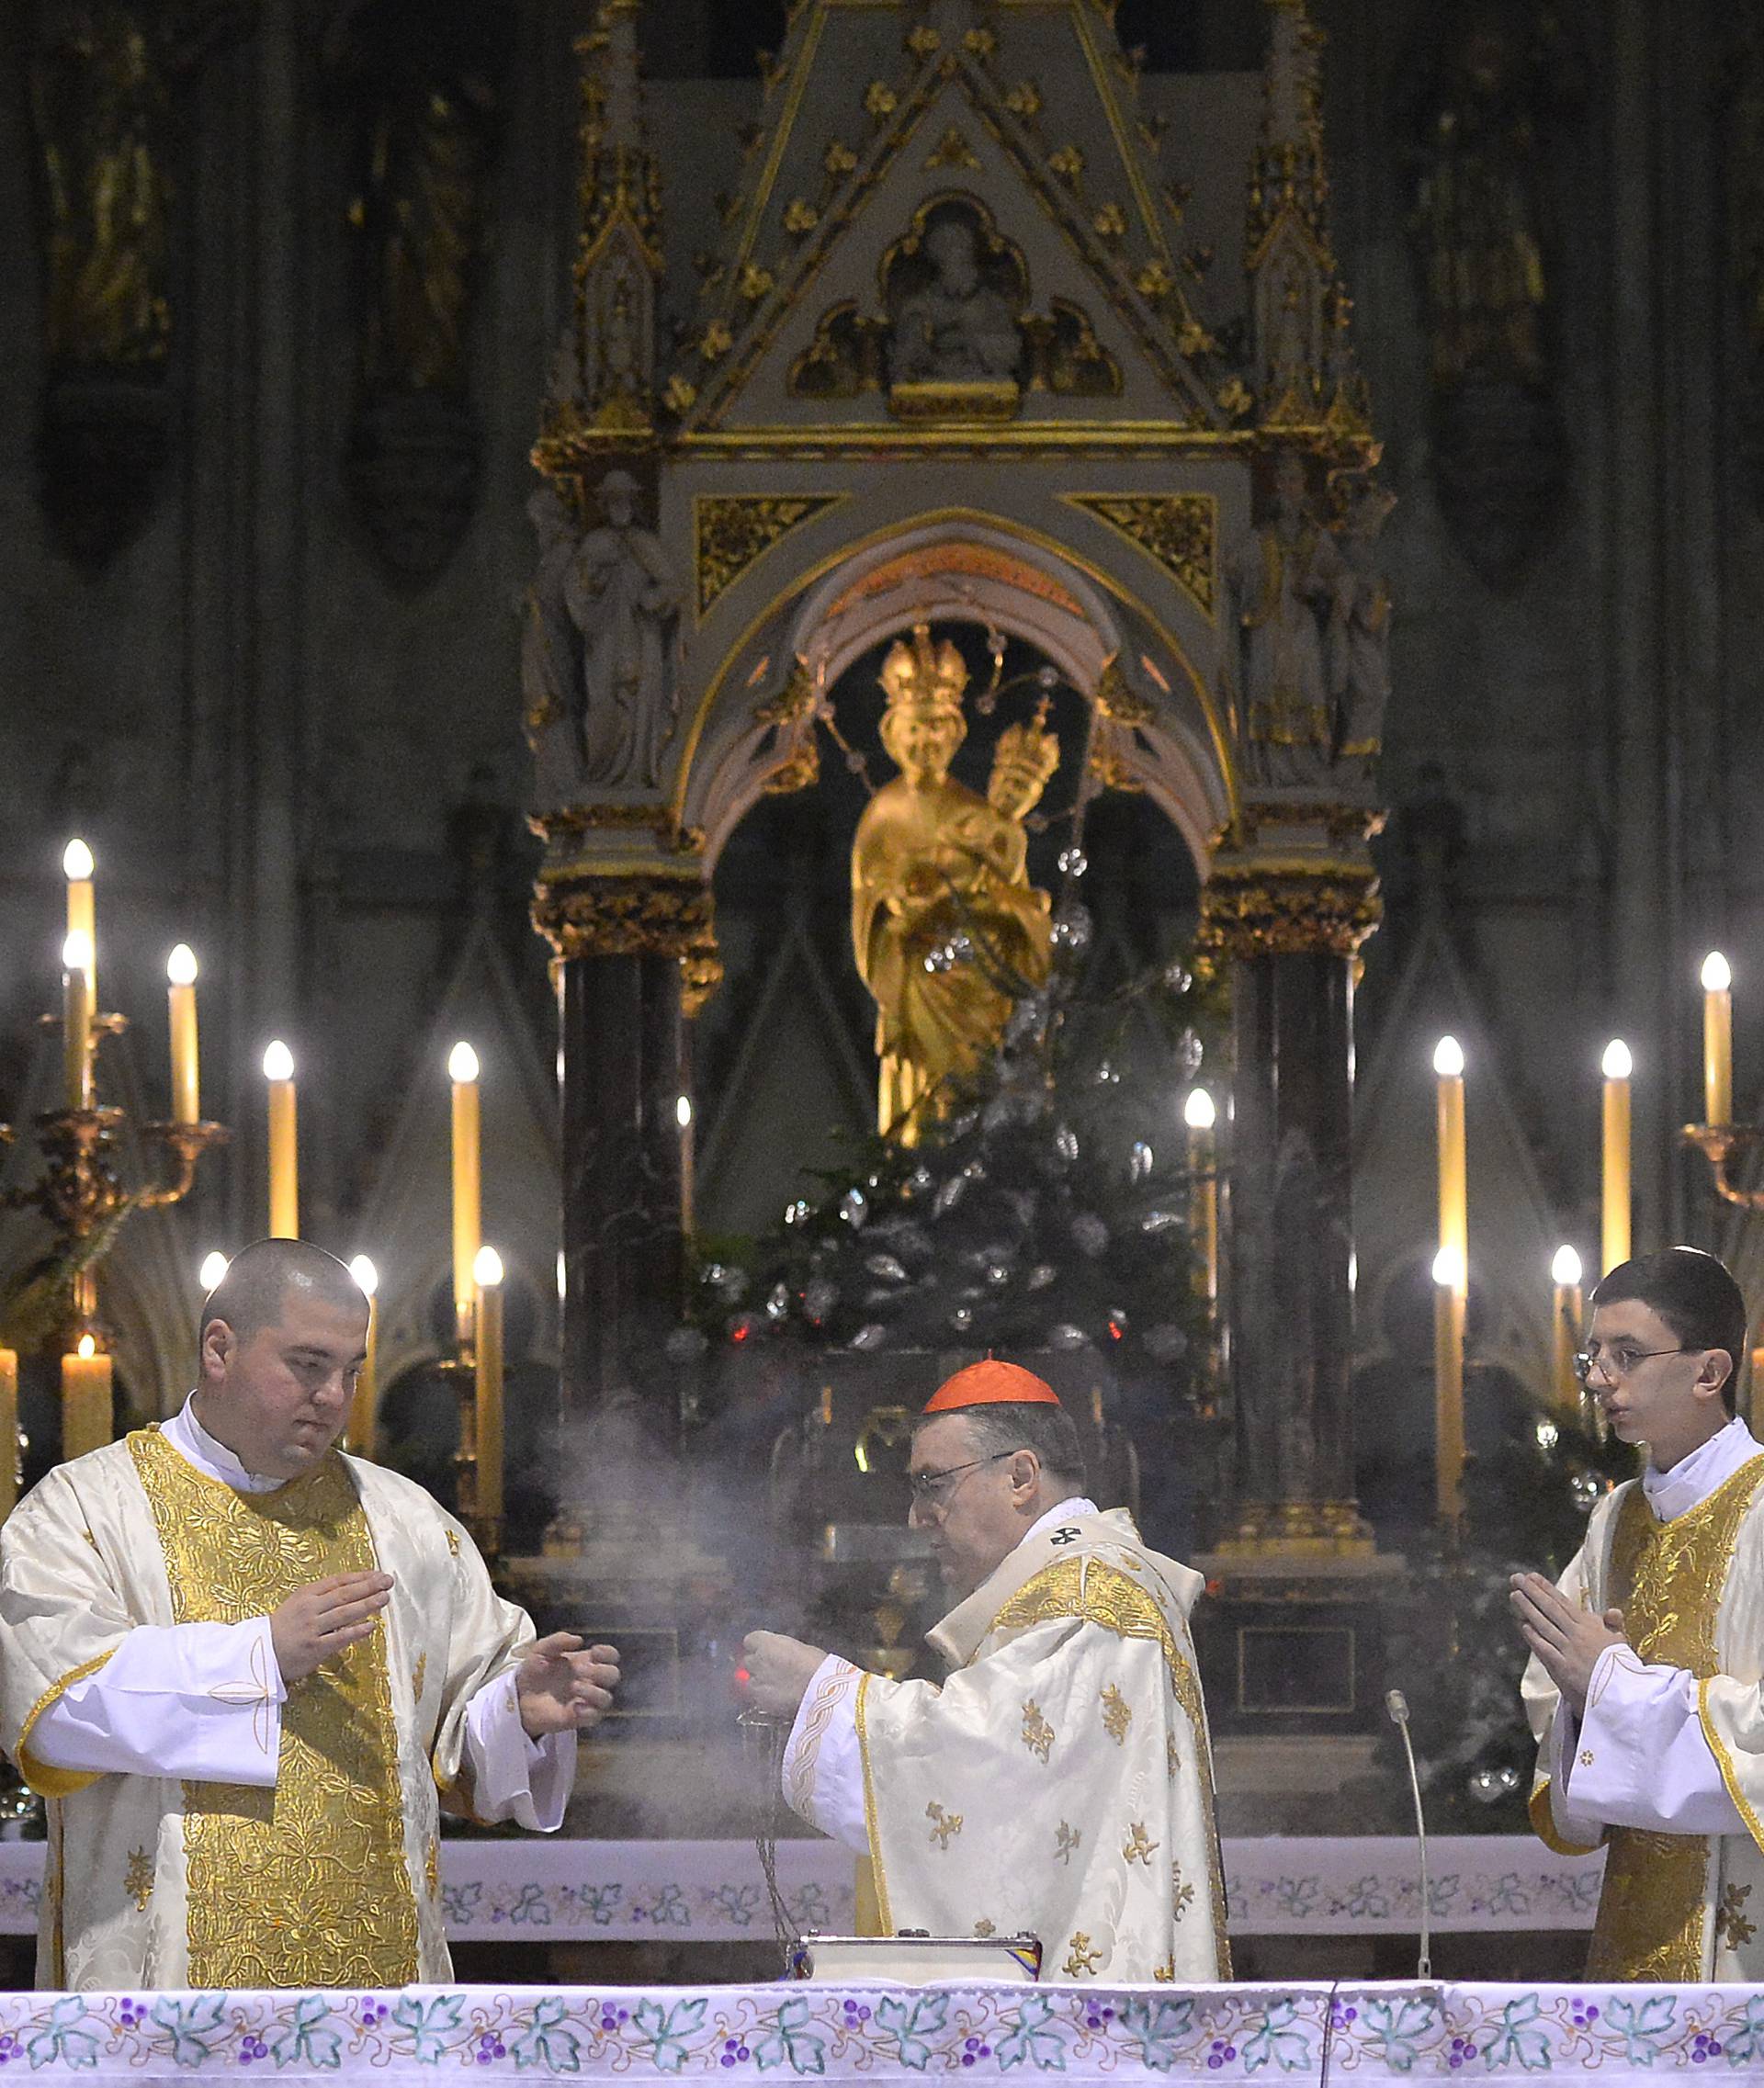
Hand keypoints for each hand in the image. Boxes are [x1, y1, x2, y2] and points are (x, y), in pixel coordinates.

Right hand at [270, 1571, 392, 1681]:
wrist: (259, 1652)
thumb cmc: (283, 1627)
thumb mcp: (298, 1603)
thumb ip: (323, 1597)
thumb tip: (355, 1589)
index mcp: (306, 1594)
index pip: (338, 1581)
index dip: (360, 1576)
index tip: (378, 1574)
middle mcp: (310, 1608)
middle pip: (344, 1594)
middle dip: (369, 1586)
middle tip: (388, 1581)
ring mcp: (312, 1628)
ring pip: (344, 1613)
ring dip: (367, 1604)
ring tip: (384, 1598)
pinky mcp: (314, 1648)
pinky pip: (339, 1638)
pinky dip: (356, 1631)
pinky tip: (371, 1626)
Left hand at [515, 1635, 619, 1737]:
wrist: (519, 1698)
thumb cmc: (533, 1672)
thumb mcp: (541, 1650)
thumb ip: (558, 1640)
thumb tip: (579, 1640)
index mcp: (585, 1662)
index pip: (610, 1656)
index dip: (608, 1653)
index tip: (594, 1652)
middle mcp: (590, 1680)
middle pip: (613, 1675)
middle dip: (600, 1671)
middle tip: (579, 1670)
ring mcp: (586, 1700)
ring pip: (607, 1698)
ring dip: (594, 1691)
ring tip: (574, 1687)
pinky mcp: (579, 1718)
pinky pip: (595, 1717)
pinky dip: (589, 1712)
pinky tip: (575, 1707)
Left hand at [741, 1631, 827, 1718]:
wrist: (819, 1692)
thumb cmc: (817, 1666)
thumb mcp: (800, 1648)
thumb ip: (783, 1650)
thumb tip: (781, 1654)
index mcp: (767, 1643)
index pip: (751, 1641)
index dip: (759, 1646)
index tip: (766, 1650)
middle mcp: (757, 1661)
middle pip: (749, 1661)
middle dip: (758, 1665)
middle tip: (773, 1670)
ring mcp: (757, 1682)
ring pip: (750, 1681)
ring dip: (759, 1682)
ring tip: (776, 1686)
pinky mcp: (761, 1701)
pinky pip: (757, 1697)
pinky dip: (765, 1697)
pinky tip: (778, 1699)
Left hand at [1510, 1572, 1627, 1714]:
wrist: (1624, 1694)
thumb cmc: (1623, 1669)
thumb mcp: (1621, 1643)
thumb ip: (1613, 1625)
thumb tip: (1613, 1611)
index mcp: (1591, 1626)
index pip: (1564, 1603)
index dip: (1547, 1589)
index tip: (1533, 1577)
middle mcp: (1578, 1635)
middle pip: (1551, 1609)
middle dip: (1532, 1592)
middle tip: (1517, 1578)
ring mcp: (1569, 1650)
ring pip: (1545, 1625)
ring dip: (1528, 1609)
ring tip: (1515, 1595)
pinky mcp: (1563, 1668)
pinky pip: (1545, 1648)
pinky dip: (1533, 1636)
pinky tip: (1523, 1626)